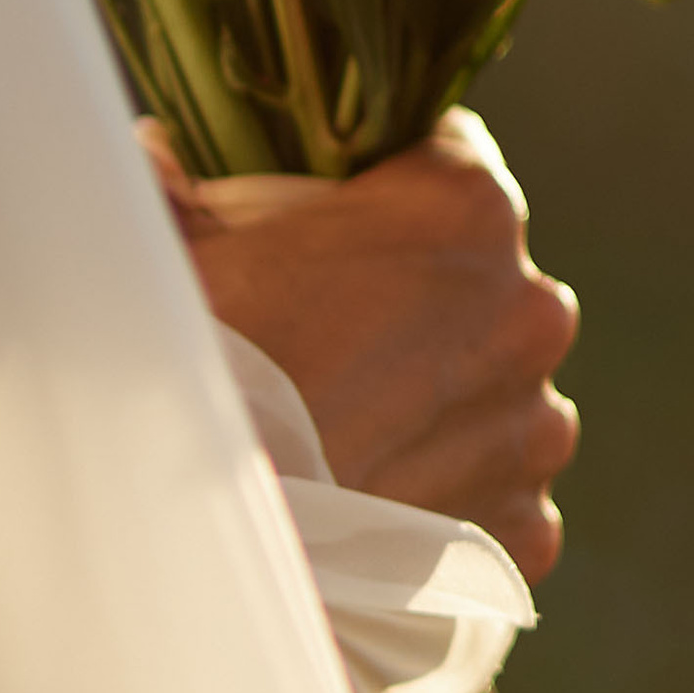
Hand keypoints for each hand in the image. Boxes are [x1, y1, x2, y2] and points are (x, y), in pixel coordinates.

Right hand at [158, 112, 578, 582]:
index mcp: (466, 206)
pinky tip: (376, 508)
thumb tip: (158, 155)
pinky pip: (501, 501)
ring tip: (348, 439)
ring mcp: (535, 426)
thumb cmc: (191, 372)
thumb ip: (189, 187)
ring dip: (445, 408)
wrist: (190, 537)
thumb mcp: (179, 245)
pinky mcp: (527, 527)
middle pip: (487, 284)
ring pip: (500, 396)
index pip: (454, 161)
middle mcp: (530, 309)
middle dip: (423, 305)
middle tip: (330, 346)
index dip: (391, 193)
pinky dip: (453, 504)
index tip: (342, 230)